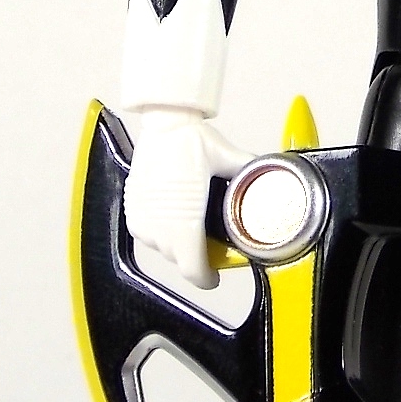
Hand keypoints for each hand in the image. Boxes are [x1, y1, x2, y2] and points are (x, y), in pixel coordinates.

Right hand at [123, 107, 252, 288]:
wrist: (163, 122)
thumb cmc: (190, 140)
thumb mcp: (228, 159)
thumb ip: (249, 172)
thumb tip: (268, 177)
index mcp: (184, 222)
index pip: (192, 270)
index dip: (206, 279)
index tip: (214, 277)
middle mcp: (159, 226)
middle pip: (180, 260)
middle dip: (196, 257)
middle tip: (212, 244)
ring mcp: (142, 219)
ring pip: (162, 248)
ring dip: (178, 243)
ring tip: (194, 227)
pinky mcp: (132, 209)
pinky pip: (147, 234)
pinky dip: (161, 231)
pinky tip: (175, 216)